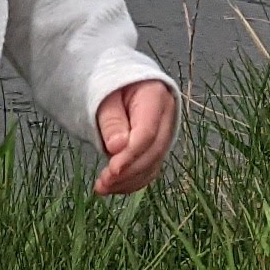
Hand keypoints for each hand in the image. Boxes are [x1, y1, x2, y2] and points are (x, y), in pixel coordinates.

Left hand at [93, 76, 177, 196]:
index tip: (111, 170)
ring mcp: (166, 134)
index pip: (146, 133)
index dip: (130, 155)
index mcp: (156, 98)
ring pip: (153, 164)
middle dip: (128, 172)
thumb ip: (111, 121)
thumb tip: (117, 148)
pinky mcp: (158, 147)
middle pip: (152, 152)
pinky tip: (114, 186)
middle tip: (103, 183)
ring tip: (102, 188)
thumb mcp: (105, 96)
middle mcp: (167, 117)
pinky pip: (149, 169)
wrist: (123, 81)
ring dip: (128, 181)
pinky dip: (132, 181)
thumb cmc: (111, 85)